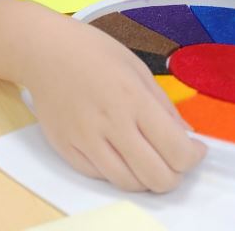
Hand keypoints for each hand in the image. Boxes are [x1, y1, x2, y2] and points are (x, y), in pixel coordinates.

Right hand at [24, 18, 205, 192]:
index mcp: (132, 99)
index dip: (194, 157)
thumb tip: (185, 136)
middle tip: (172, 159)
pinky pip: (99, 176)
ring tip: (146, 159)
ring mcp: (85, 139)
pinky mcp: (66, 148)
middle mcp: (109, 124)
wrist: (40, 50)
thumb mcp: (136, 67)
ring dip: (145, 178)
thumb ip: (163, 105)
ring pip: (128, 184)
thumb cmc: (90, 51)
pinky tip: (118, 153)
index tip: (194, 148)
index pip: (177, 151)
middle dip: (174, 174)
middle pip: (157, 177)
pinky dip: (116, 172)